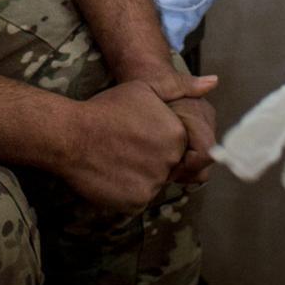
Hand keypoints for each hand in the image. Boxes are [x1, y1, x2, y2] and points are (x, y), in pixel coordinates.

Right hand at [60, 76, 211, 211]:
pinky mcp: (136, 203)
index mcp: (176, 135)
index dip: (156, 141)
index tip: (137, 135)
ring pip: (153, 184)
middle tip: (124, 147)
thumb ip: (182, 86)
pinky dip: (126, 191)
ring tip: (115, 159)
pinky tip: (111, 173)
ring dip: (139, 176)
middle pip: (167, 166)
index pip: (177, 147)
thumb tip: (214, 82)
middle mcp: (170, 162)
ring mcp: (153, 184)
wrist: (69, 135)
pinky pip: (137, 199)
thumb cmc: (106, 108)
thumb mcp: (145, 88)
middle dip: (150, 160)